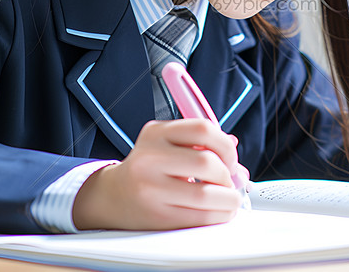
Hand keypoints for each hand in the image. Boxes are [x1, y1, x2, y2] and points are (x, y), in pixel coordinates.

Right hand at [72, 119, 245, 229]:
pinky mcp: (156, 216)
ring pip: (206, 194)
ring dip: (228, 199)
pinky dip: (219, 216)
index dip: (226, 146)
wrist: (112, 196)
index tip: (230, 159)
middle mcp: (149, 158)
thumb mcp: (167, 144)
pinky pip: (199, 218)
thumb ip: (202, 144)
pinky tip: (219, 212)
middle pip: (207, 162)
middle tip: (229, 182)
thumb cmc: (148, 169)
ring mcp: (150, 189)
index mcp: (156, 133)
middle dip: (228, 175)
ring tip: (228, 199)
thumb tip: (236, 154)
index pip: (203, 129)